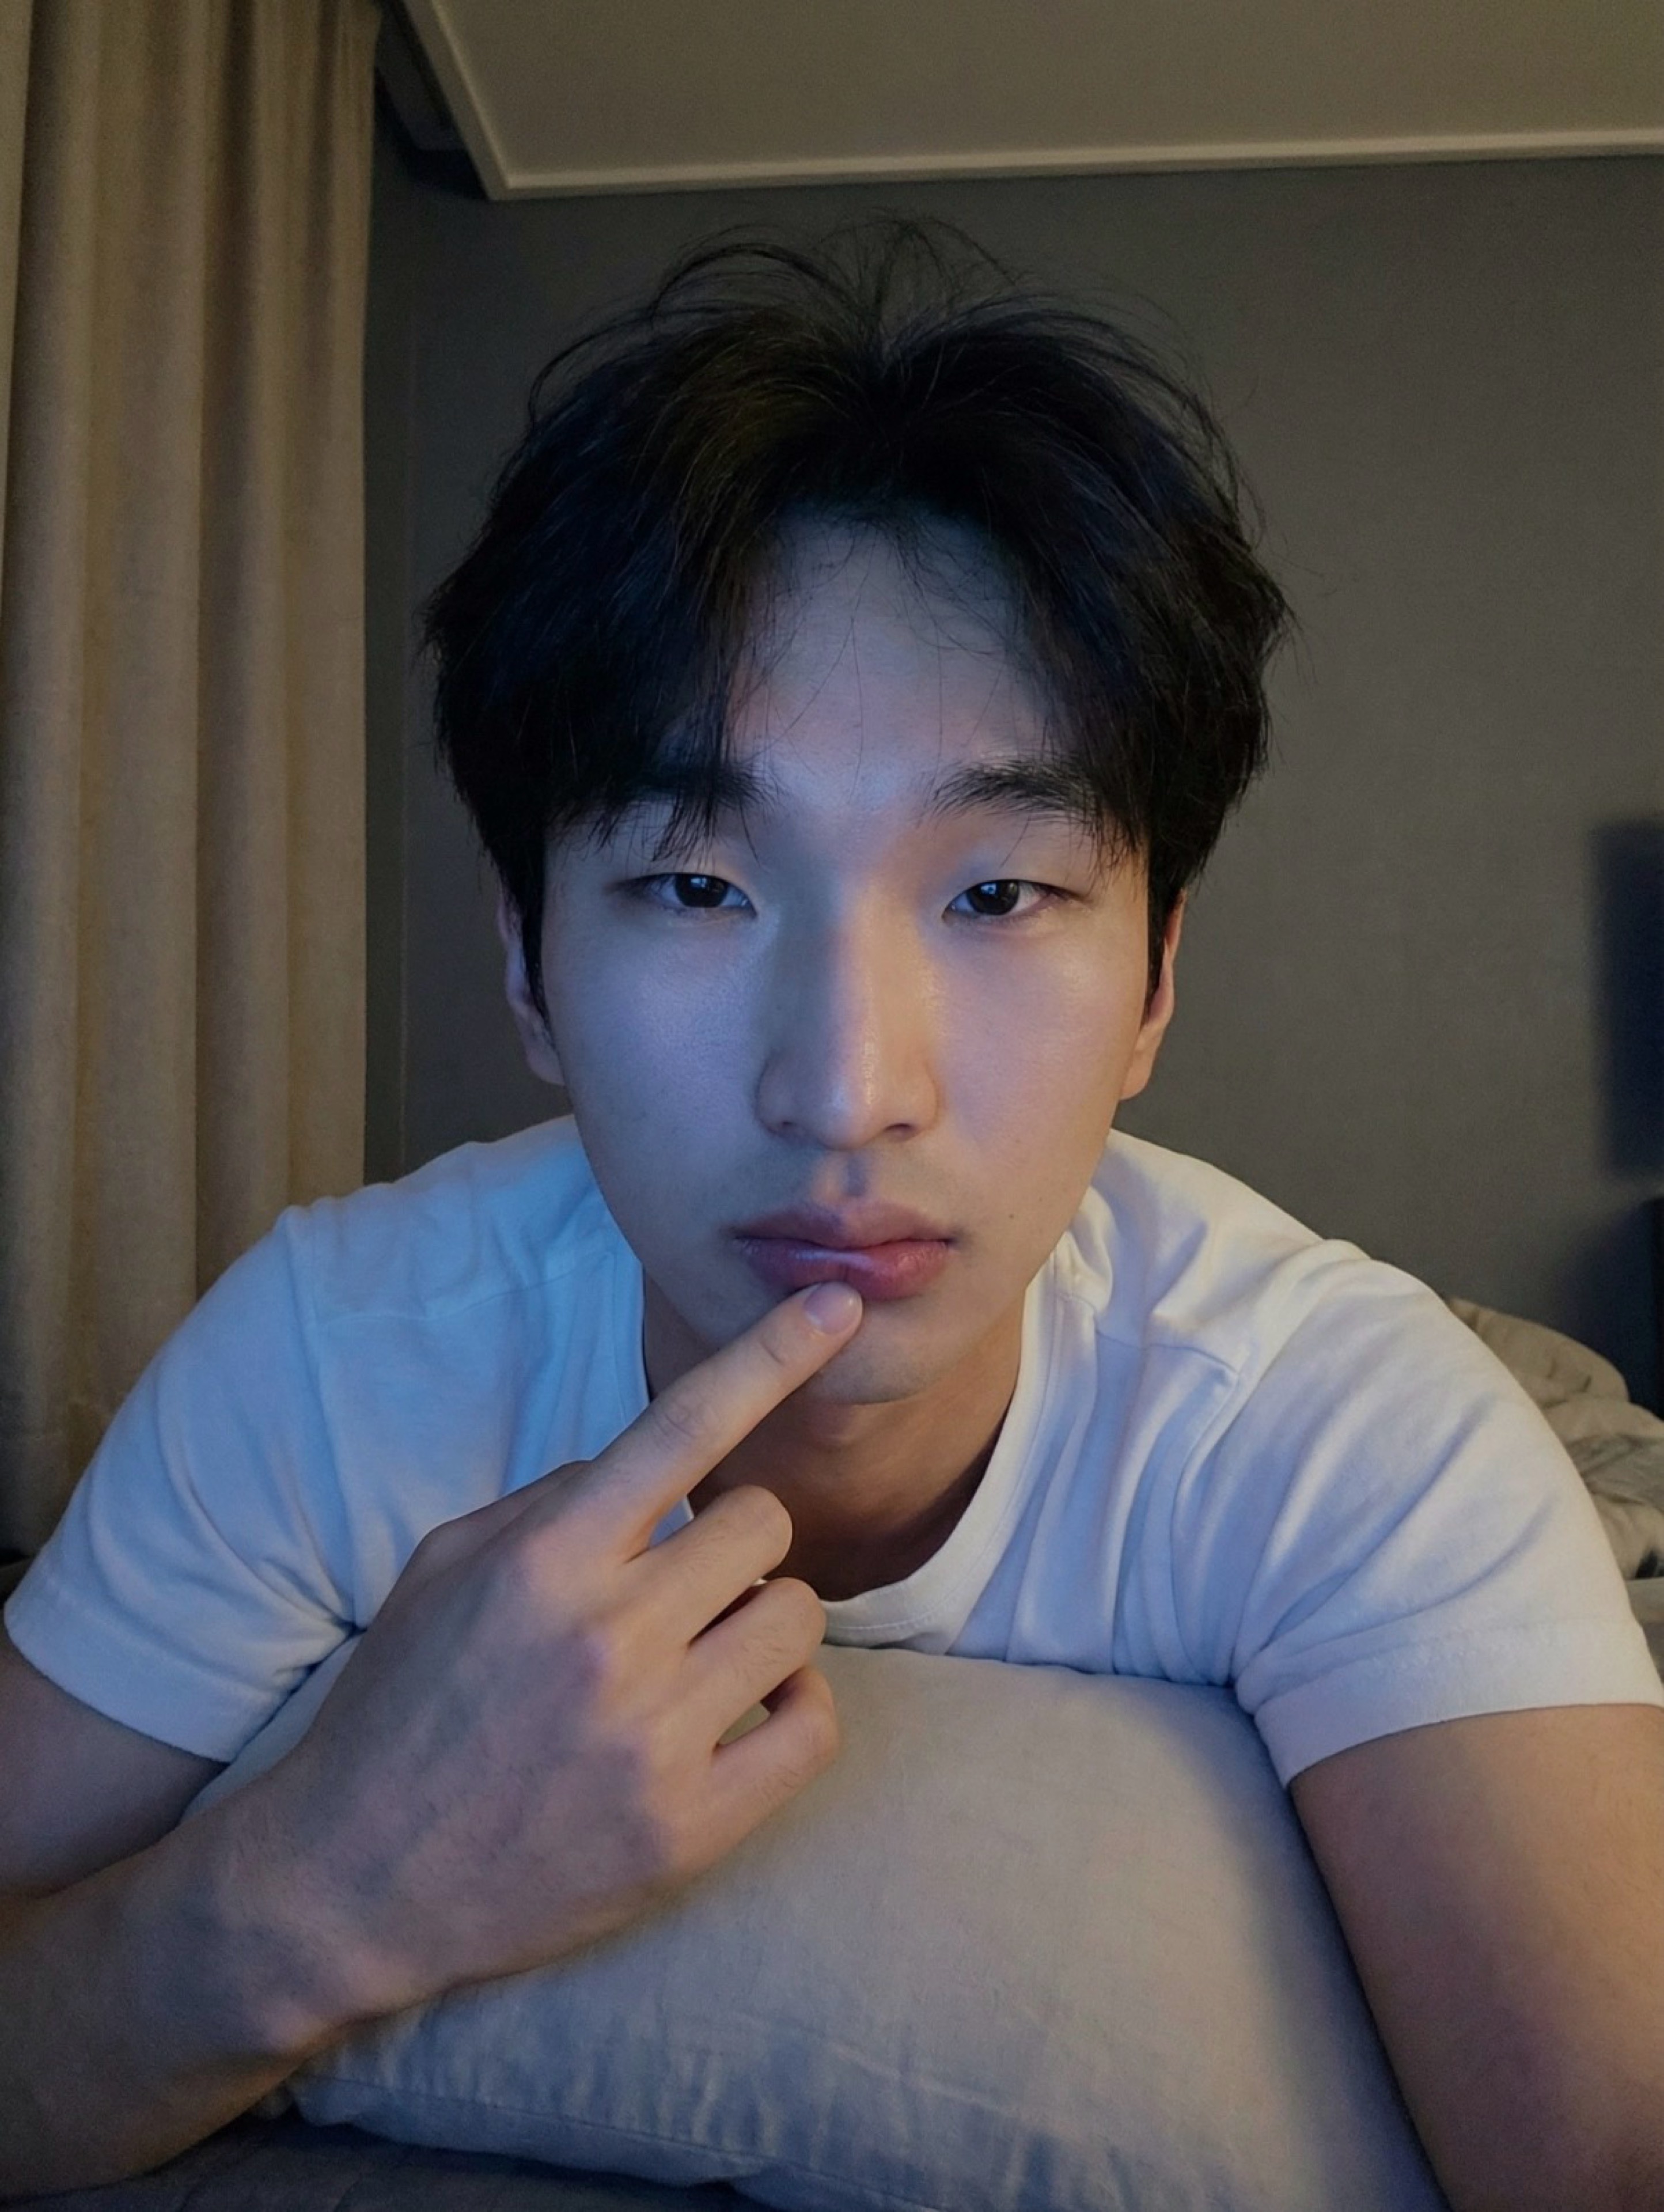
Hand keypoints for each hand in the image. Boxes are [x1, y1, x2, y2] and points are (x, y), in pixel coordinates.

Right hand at [245, 1280, 863, 2027]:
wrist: (353, 1884)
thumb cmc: (402, 1708)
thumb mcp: (446, 1569)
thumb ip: (552, 1502)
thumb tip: (651, 1469)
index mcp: (545, 1559)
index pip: (681, 1428)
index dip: (771, 1354)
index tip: (838, 1303)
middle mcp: (606, 1636)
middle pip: (763, 1525)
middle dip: (735, 1544)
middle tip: (684, 1588)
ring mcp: (651, 1737)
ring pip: (796, 1617)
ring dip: (762, 1622)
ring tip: (702, 1655)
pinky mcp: (688, 1828)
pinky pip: (813, 1726)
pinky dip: (792, 1710)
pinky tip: (740, 1716)